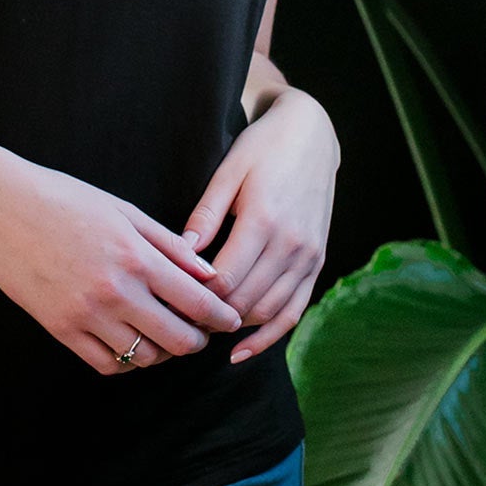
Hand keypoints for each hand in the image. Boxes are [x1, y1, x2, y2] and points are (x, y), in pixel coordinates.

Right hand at [0, 153, 244, 375]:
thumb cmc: (63, 199)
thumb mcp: (123, 211)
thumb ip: (169, 244)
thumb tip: (208, 273)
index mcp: (136, 256)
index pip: (197, 302)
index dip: (222, 316)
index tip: (230, 319)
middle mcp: (115, 291)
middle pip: (178, 340)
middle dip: (197, 341)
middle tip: (199, 333)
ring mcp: (85, 314)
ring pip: (144, 357)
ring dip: (162, 352)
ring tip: (163, 336)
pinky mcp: (59, 329)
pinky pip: (106, 364)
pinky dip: (126, 361)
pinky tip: (129, 342)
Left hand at [182, 88, 337, 363]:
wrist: (311, 134)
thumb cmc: (262, 148)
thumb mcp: (227, 172)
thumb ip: (205, 215)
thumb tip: (181, 254)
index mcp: (264, 220)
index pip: (225, 280)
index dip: (195, 298)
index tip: (168, 304)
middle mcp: (291, 244)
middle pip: (245, 301)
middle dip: (210, 318)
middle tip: (176, 323)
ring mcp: (309, 256)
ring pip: (269, 311)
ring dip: (236, 327)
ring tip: (200, 331)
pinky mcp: (318, 262)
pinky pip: (295, 310)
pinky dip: (270, 335)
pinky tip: (242, 350)